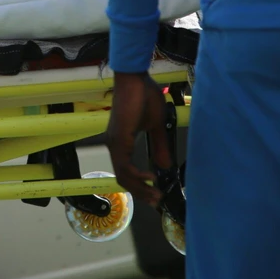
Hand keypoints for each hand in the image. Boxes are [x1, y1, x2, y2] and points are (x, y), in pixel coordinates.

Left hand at [107, 70, 171, 207]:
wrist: (135, 78)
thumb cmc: (144, 95)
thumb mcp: (156, 125)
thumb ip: (159, 146)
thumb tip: (164, 166)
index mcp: (121, 141)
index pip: (127, 171)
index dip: (139, 185)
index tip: (155, 194)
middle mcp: (115, 144)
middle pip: (124, 177)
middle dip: (141, 192)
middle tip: (156, 200)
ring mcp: (115, 141)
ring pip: (123, 174)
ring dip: (139, 187)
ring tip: (155, 194)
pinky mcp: (119, 137)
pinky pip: (124, 164)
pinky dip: (137, 175)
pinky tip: (150, 177)